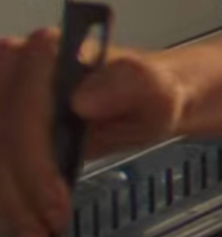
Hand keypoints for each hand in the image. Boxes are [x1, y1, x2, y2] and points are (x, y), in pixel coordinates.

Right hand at [0, 31, 189, 236]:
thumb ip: (129, 85)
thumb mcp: (156, 91)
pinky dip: (5, 194)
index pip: (23, 115)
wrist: (143, 101)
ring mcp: (0, 93)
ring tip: (37, 229)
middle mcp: (12, 65)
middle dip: (17, 193)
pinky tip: (24, 218)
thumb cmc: (148, 94)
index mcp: (47, 52)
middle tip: (47, 226)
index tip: (57, 203)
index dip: (35, 165)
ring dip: (7, 200)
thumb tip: (82, 100)